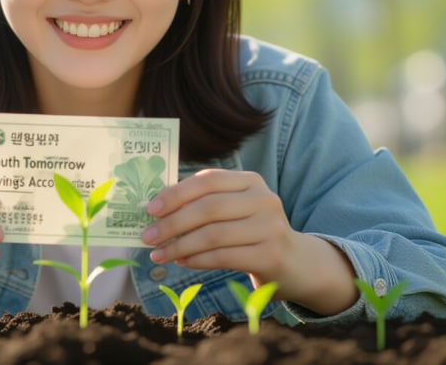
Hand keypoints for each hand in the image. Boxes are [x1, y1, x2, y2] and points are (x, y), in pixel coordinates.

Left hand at [141, 169, 355, 314]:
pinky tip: (181, 261)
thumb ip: (204, 203)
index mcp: (252, 181)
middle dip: (172, 223)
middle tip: (148, 236)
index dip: (176, 193)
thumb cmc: (253, 233)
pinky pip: (223, 257)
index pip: (208, 180)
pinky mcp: (271, 255)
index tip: (150, 209)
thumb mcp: (235, 209)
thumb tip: (156, 208)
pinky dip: (197, 260)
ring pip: (214, 235)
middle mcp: (264, 199)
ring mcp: (271, 228)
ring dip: (179, 246)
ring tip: (158, 254)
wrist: (297, 263)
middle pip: (209, 208)